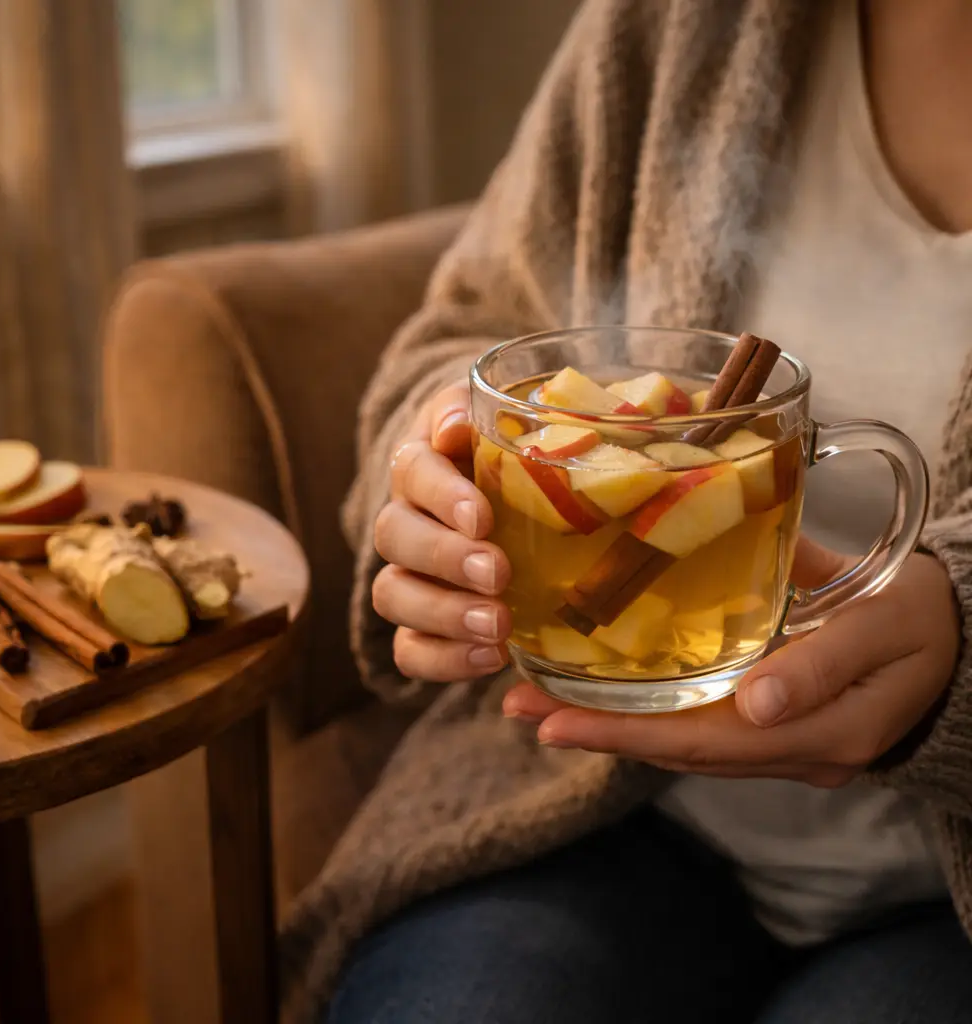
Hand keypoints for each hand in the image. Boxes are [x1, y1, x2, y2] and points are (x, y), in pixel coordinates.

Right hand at [372, 382, 511, 681]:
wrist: (517, 495)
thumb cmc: (513, 451)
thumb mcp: (502, 418)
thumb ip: (477, 412)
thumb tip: (454, 426)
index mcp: (422, 462)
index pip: (413, 471)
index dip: (441, 496)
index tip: (482, 517)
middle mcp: (405, 517)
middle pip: (394, 537)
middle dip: (444, 558)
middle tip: (497, 573)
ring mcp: (407, 574)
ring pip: (392, 595)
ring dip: (442, 613)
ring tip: (498, 625)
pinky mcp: (422, 624)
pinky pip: (408, 650)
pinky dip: (443, 660)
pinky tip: (492, 658)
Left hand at [503, 540, 959, 786]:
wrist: (960, 641)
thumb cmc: (923, 621)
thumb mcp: (886, 627)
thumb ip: (825, 662)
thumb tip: (756, 702)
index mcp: (817, 732)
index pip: (699, 742)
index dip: (620, 734)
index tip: (548, 720)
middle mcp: (788, 749)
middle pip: (676, 748)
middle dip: (593, 731)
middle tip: (515, 706)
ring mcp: (778, 740)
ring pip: (681, 741)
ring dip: (610, 725)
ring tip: (538, 703)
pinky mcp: (773, 720)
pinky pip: (700, 725)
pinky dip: (648, 714)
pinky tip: (605, 695)